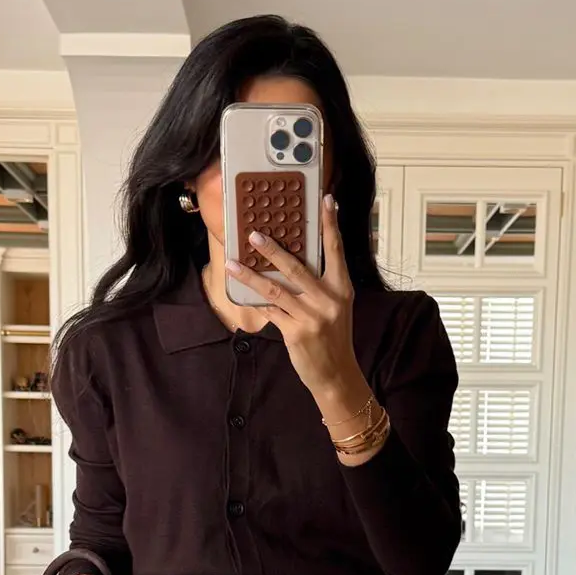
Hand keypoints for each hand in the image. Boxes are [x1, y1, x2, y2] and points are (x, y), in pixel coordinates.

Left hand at [224, 193, 362, 408]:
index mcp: (342, 288)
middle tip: (254, 234)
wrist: (336, 374)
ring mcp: (312, 316)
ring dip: (251, 275)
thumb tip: (291, 260)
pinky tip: (242, 292)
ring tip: (234, 263)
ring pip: (276, 289)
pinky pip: (271, 311)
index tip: (327, 200)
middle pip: (297, 267)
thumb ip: (320, 285)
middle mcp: (329, 299)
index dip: (331, 224)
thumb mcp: (335, 307)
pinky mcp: (296, 332)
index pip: (336, 250)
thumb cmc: (333, 336)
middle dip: (273, 250)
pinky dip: (256, 301)